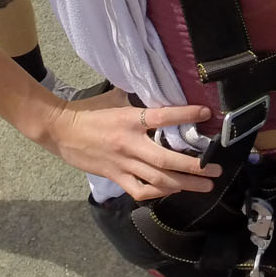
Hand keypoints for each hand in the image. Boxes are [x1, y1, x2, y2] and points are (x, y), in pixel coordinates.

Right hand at [37, 87, 222, 200]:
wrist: (60, 130)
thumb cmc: (89, 110)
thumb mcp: (114, 96)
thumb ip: (137, 95)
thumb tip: (158, 84)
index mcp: (130, 119)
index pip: (163, 117)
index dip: (185, 115)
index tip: (205, 114)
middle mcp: (129, 144)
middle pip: (166, 159)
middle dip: (195, 167)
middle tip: (215, 170)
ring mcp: (123, 163)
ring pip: (158, 179)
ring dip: (184, 184)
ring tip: (205, 186)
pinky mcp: (115, 177)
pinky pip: (140, 190)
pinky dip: (159, 193)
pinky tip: (172, 191)